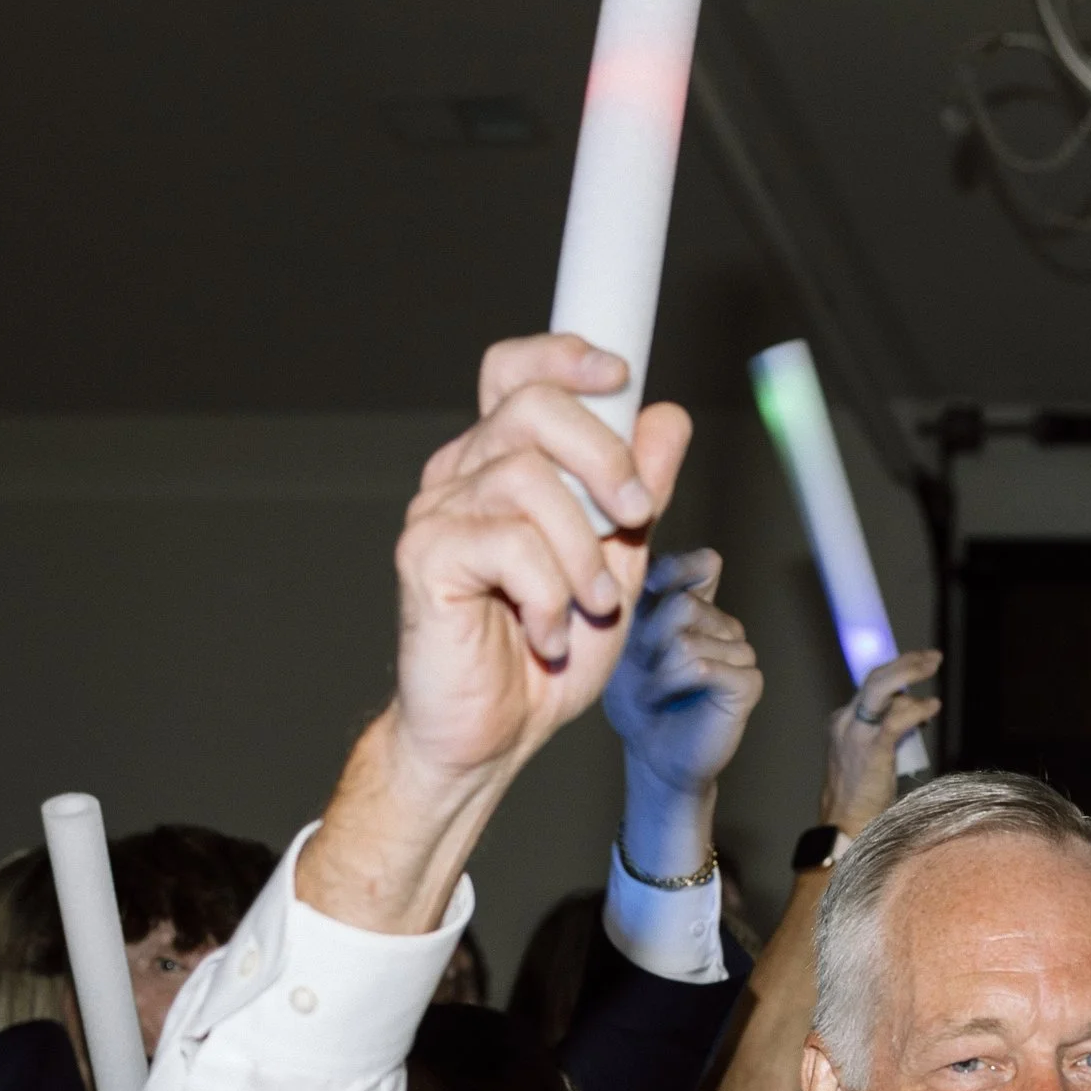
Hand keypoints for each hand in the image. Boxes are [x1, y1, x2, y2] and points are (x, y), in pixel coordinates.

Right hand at [392, 335, 691, 795]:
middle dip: (604, 456)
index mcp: (504, 465)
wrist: (493, 736)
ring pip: (528, 478)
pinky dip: (547, 594)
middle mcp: (464, 475)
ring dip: (582, 550)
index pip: (518, 372)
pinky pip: (508, 542)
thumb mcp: (618, 566)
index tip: (620, 376)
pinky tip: (547, 633)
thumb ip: (640, 494)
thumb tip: (665, 420)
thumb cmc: (543, 657)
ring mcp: (438, 511)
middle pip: (533, 406)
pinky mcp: (424, 555)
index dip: (564, 355)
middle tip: (637, 516)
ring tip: (590, 606)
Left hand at [603, 550, 764, 796]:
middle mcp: (723, 623)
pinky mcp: (748, 683)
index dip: (674, 572)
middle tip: (640, 665)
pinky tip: (664, 698)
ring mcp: (740, 652)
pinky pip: (703, 667)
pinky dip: (672, 684)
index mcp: (697, 606)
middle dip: (650, 637)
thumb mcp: (623, 641)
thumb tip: (636, 557)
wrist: (651, 753)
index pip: (704, 564)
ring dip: (657, 670)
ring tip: (652, 689)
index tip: (645, 594)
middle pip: (685, 604)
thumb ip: (636, 600)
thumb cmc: (634, 698)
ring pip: (690, 640)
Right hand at [820, 648, 941, 840]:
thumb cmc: (860, 801)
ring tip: (933, 666)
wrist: (843, 827)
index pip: (870, 687)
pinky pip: (896, 717)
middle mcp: (845, 723)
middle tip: (931, 657)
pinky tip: (932, 706)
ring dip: (910, 672)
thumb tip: (915, 721)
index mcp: (842, 724)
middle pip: (874, 678)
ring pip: (880, 686)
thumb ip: (886, 736)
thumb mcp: (868, 759)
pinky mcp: (872, 748)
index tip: (918, 665)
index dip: (897, 673)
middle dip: (905, 662)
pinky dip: (916, 708)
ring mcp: (856, 734)